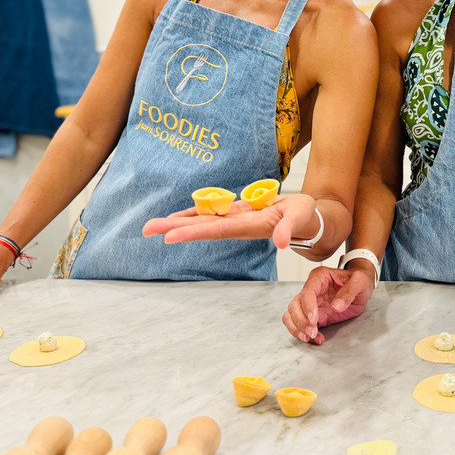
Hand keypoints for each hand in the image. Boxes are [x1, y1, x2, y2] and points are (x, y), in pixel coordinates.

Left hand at [141, 193, 318, 248]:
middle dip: (174, 228)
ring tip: (153, 226)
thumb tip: (281, 242)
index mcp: (250, 227)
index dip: (193, 233)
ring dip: (178, 223)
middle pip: (201, 227)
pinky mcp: (237, 213)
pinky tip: (178, 216)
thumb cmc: (306, 218)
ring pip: (202, 221)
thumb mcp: (301, 219)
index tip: (169, 236)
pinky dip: (193, 214)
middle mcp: (237, 225)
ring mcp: (236, 219)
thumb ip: (290, 229)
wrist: (308, 219)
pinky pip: (211, 214)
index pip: (216, 230)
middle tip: (146, 229)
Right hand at [282, 265, 374, 344]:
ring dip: (298, 328)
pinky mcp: (314, 316)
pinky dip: (303, 333)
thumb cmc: (359, 280)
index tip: (313, 319)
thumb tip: (336, 306)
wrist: (361, 287)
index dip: (307, 306)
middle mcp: (311, 289)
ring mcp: (310, 303)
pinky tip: (317, 338)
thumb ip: (349, 292)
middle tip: (312, 331)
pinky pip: (300, 325)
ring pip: (292, 315)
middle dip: (301, 321)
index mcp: (319, 277)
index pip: (307, 291)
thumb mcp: (360, 281)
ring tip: (311, 337)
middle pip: (295, 305)